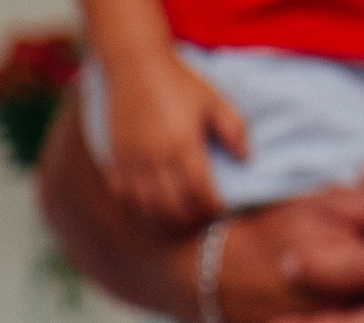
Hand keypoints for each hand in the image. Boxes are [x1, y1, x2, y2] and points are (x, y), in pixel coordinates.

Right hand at [99, 57, 247, 231]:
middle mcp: (157, 159)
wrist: (135, 64)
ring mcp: (133, 162)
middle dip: (191, 217)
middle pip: (175, 206)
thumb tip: (247, 158)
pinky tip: (149, 205)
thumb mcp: (213, 99)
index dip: (212, 205)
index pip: (201, 190)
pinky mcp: (116, 161)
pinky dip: (137, 207)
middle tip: (200, 216)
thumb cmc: (178, 81)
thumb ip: (233, 128)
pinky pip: (124, 196)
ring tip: (178, 216)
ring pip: (148, 207)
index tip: (219, 208)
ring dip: (165, 218)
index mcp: (184, 145)